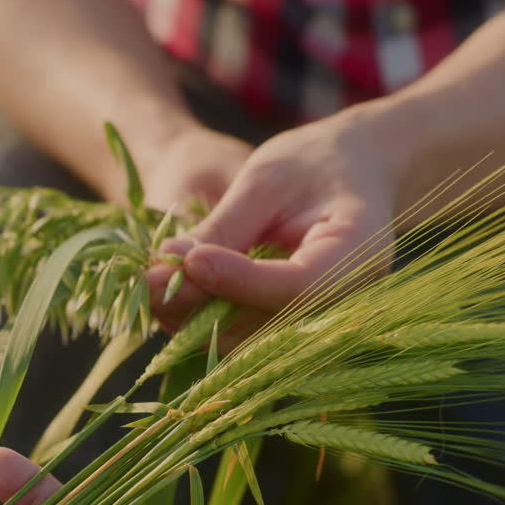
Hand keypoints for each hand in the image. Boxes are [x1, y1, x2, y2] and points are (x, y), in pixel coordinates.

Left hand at [147, 105, 402, 327]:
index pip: (297, 286)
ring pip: (250, 341)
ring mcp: (324, 322)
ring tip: (150, 285)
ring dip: (194, 321)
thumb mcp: (268, 178)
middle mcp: (347, 302)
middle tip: (146, 281)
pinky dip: (205, 322)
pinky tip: (170, 295)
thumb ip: (225, 226)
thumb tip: (170, 266)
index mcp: (357, 253)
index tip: (188, 262)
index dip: (238, 281)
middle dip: (202, 308)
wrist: (357, 174)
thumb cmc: (315, 162)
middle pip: (269, 325)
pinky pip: (247, 337)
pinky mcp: (296, 329)